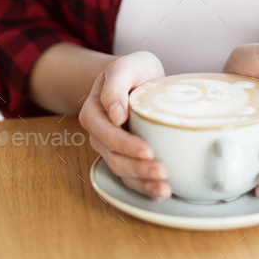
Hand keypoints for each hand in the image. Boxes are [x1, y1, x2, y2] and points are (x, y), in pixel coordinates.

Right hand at [79, 51, 171, 200]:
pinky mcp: (127, 157)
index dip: (125, 145)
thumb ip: (116, 84)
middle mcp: (99, 134)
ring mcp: (112, 148)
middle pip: (114, 157)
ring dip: (143, 182)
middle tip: (163, 171)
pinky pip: (132, 177)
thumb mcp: (125, 66)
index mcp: (93, 112)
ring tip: (165, 188)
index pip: (106, 134)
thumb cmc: (133, 69)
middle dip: (138, 168)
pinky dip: (145, 187)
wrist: (140, 77)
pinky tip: (161, 192)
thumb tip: (115, 114)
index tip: (147, 150)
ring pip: (123, 171)